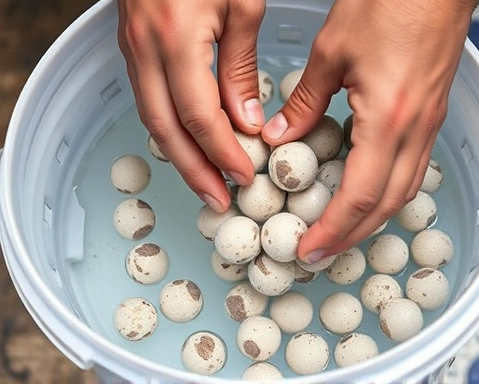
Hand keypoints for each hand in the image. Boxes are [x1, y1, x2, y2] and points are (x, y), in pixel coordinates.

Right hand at [117, 0, 265, 212]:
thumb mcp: (242, 5)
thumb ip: (240, 68)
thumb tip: (246, 121)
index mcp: (176, 38)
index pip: (199, 116)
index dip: (223, 152)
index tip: (244, 174)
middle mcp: (145, 50)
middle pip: (166, 130)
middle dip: (194, 171)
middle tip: (217, 200)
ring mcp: (133, 51)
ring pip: (152, 121)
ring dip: (180, 157)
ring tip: (205, 183)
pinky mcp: (132, 51)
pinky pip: (149, 102)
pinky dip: (170, 132)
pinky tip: (189, 146)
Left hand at [262, 0, 476, 262]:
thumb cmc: (388, 1)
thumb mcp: (332, 50)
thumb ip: (304, 101)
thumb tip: (279, 135)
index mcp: (388, 118)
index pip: (360, 194)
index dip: (333, 229)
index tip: (308, 249)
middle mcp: (415, 130)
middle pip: (386, 205)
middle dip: (351, 236)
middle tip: (319, 253)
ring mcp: (428, 124)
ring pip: (403, 190)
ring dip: (370, 218)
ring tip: (338, 231)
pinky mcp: (430, 114)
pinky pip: (410, 167)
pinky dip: (384, 191)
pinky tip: (362, 190)